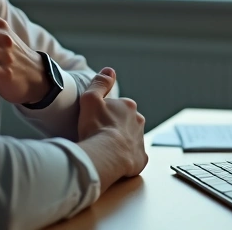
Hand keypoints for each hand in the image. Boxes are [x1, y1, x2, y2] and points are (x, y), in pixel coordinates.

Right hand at [77, 67, 147, 186]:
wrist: (105, 156)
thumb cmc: (96, 127)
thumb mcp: (90, 99)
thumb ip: (100, 83)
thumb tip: (109, 70)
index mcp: (128, 106)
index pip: (117, 106)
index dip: (105, 113)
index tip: (95, 120)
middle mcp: (138, 121)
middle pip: (126, 121)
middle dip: (115, 126)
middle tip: (99, 134)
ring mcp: (141, 141)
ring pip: (130, 139)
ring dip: (120, 142)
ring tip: (104, 149)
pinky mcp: (140, 159)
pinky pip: (134, 157)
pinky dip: (125, 158)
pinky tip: (114, 161)